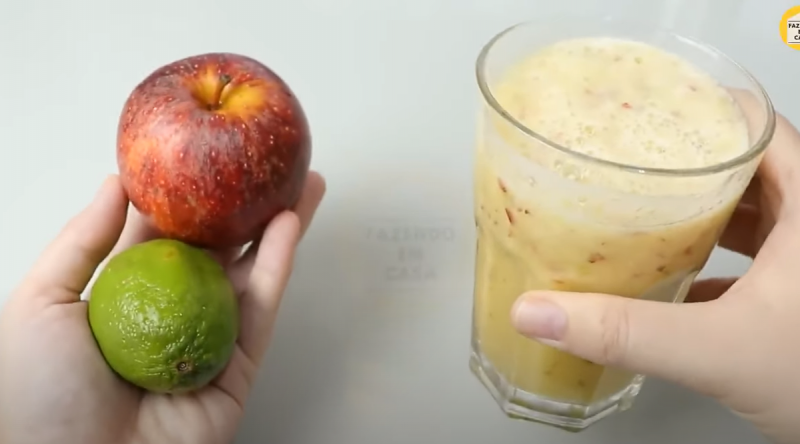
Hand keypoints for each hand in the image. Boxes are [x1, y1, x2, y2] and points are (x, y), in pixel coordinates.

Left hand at [0, 172, 325, 443]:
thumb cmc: (39, 399)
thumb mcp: (39, 304)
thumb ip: (80, 242)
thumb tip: (114, 184)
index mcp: (124, 295)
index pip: (161, 233)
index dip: (186, 194)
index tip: (205, 156)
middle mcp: (171, 312)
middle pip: (217, 248)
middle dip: (245, 206)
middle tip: (268, 164)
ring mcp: (208, 338)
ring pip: (251, 272)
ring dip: (278, 226)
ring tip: (300, 182)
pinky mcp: (238, 366)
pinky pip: (262, 309)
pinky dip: (280, 265)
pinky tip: (288, 225)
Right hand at [510, 109, 799, 443]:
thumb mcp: (719, 350)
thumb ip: (628, 331)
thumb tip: (541, 312)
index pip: (761, 129)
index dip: (709, 113)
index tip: (658, 108)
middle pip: (751, 169)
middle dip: (692, 165)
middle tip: (639, 161)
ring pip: (755, 216)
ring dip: (704, 214)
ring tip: (650, 212)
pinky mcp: (799, 300)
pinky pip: (758, 260)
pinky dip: (717, 262)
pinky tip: (679, 281)